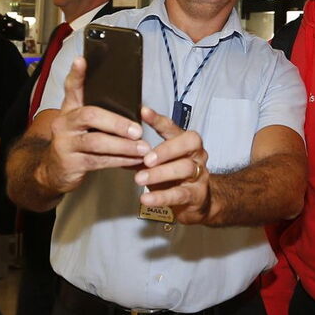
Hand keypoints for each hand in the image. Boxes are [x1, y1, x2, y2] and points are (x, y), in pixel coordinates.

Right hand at [41, 57, 148, 193]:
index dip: (77, 74)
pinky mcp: (70, 162)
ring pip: (97, 142)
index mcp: (71, 109)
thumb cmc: (79, 142)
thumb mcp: (85, 124)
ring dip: (124, 146)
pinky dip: (121, 160)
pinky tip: (136, 160)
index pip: (72, 87)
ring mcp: (65, 143)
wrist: (56, 171)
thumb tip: (135, 104)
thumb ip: (102, 112)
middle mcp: (64, 122)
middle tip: (138, 130)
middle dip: (117, 123)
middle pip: (90, 116)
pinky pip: (100, 161)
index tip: (82, 60)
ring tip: (144, 148)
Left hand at [135, 106, 211, 223]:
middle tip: (146, 158)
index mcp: (185, 142)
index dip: (159, 120)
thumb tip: (115, 144)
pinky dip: (162, 196)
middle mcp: (196, 154)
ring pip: (185, 168)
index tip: (143, 112)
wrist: (196, 201)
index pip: (173, 127)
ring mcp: (199, 173)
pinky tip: (146, 198)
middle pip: (188, 143)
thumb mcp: (158, 163)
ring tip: (140, 179)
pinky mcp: (197, 194)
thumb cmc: (174, 177)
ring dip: (160, 173)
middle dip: (166, 149)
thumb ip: (141, 154)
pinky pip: (181, 194)